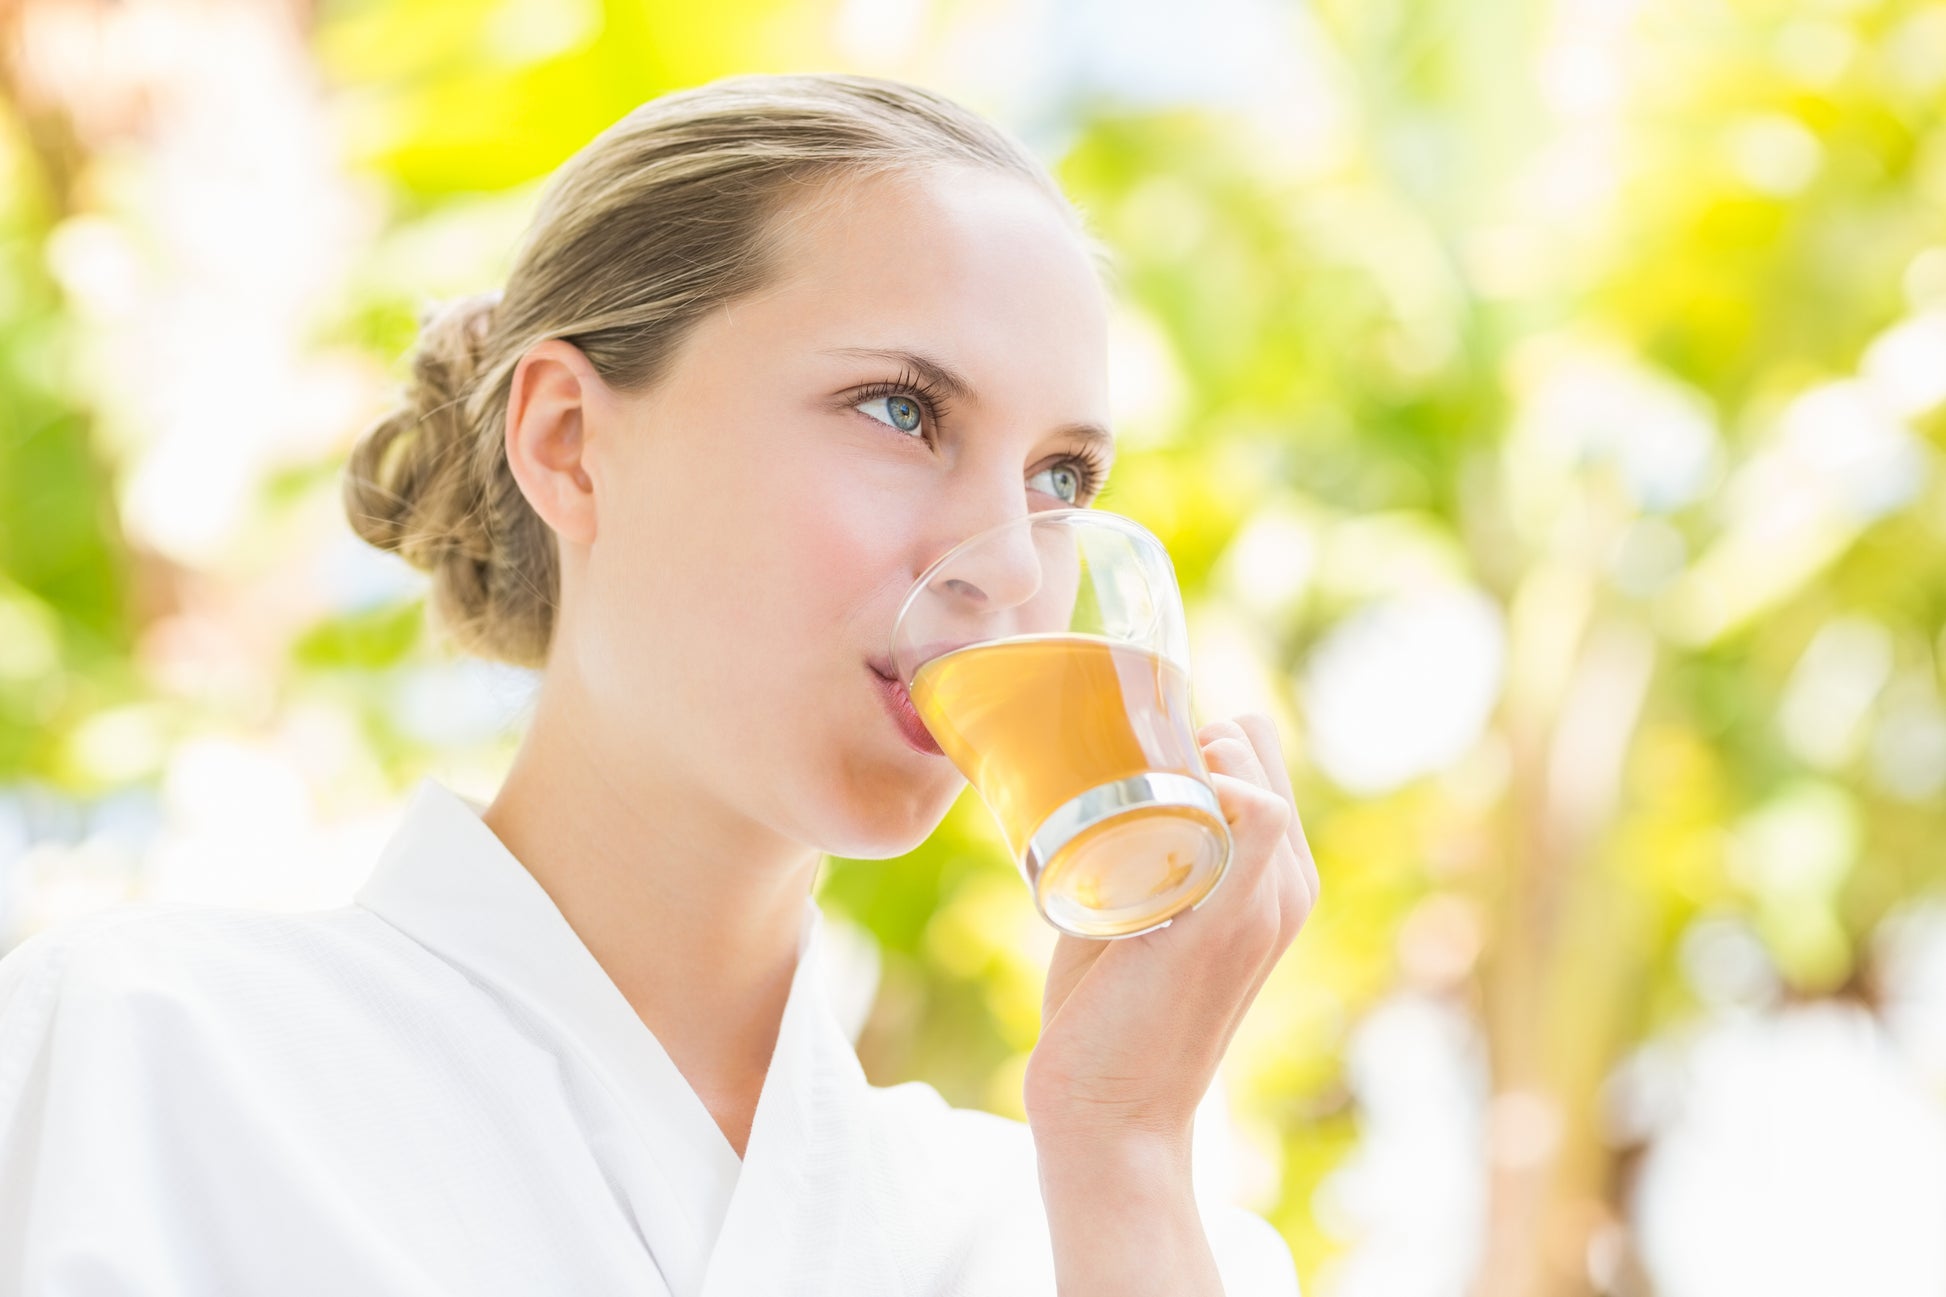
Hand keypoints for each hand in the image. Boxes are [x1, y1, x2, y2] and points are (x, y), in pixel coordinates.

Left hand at [1022, 712, 1320, 1147]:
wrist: (1109, 1113)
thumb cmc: (1110, 1019)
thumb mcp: (1133, 917)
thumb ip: (1132, 861)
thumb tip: (1084, 802)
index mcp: (1274, 881)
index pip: (1257, 754)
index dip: (1194, 734)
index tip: (1127, 756)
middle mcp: (1287, 886)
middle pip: (1254, 745)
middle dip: (1186, 734)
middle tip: (1113, 770)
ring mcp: (1265, 903)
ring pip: (1253, 765)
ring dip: (1185, 753)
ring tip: (1119, 790)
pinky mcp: (1229, 920)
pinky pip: (1259, 812)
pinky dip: (1221, 783)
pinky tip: (1164, 798)